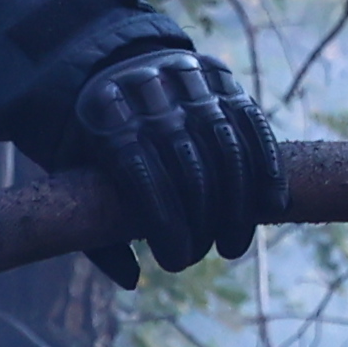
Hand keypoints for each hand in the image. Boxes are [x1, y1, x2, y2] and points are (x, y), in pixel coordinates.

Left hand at [43, 49, 280, 288]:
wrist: (113, 67)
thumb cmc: (93, 139)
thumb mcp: (75, 173)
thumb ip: (94, 224)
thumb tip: (132, 279)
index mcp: (105, 113)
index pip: (142, 172)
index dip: (165, 222)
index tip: (176, 261)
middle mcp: (150, 91)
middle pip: (188, 163)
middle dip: (202, 218)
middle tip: (205, 254)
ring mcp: (190, 80)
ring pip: (226, 146)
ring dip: (237, 204)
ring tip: (233, 245)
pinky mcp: (221, 78)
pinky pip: (253, 125)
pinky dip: (265, 168)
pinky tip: (272, 206)